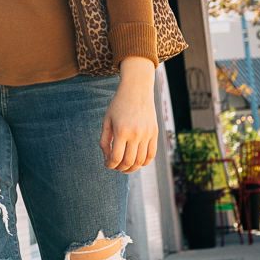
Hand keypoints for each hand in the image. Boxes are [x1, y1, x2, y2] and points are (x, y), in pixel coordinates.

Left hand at [101, 58, 159, 172]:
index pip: (116, 157)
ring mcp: (147, 134)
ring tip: (125, 167)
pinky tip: (137, 163)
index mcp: (122, 131)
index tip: (106, 165)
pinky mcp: (155, 133)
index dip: (110, 165)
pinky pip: (152, 154)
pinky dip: (145, 162)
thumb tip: (107, 158)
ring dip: (132, 168)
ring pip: (141, 160)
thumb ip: (104, 140)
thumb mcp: (107, 121)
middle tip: (115, 167)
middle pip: (129, 161)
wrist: (137, 90)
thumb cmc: (118, 105)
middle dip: (120, 168)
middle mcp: (136, 134)